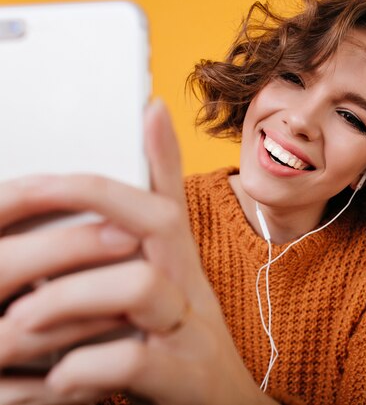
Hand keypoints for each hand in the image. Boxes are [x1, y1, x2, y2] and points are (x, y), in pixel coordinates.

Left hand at [0, 100, 274, 404]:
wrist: (226, 404)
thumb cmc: (185, 331)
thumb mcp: (175, 259)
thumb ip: (159, 191)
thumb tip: (153, 109)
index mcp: (178, 256)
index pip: (145, 198)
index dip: (84, 186)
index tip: (20, 189)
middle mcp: (189, 283)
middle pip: (152, 227)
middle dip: (67, 234)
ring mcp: (189, 331)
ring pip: (141, 288)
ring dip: (67, 299)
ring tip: (19, 322)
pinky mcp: (183, 380)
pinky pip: (136, 359)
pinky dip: (86, 366)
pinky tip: (57, 378)